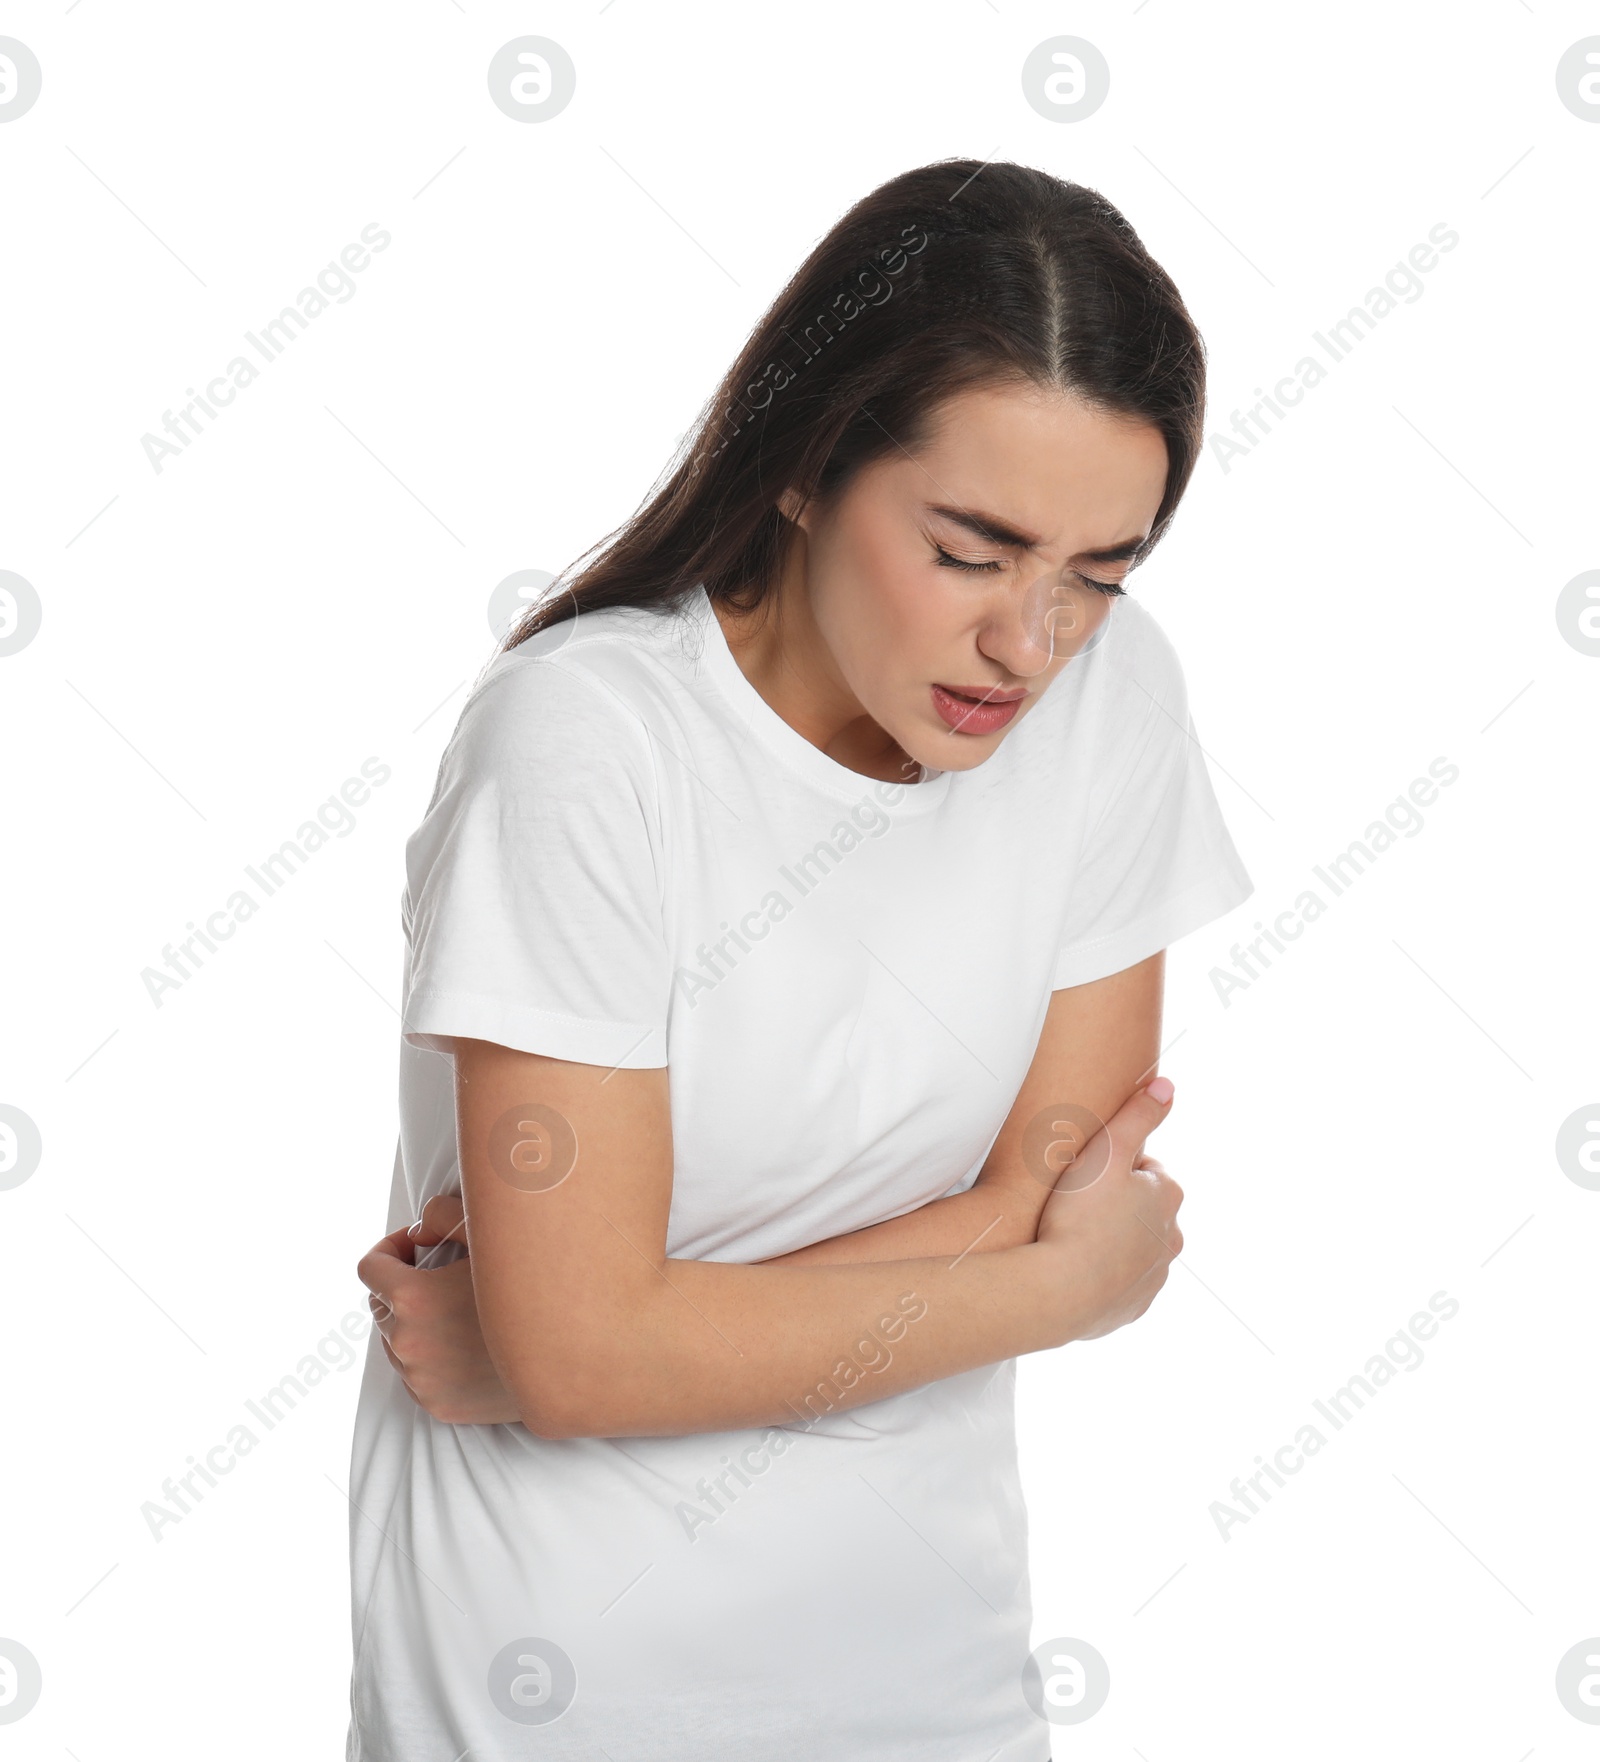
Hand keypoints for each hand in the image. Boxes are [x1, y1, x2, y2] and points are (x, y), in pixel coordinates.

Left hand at [356, 1194, 523, 1425]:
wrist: (571, 1353)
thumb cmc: (533, 1288)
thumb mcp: (491, 1238)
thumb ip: (444, 1218)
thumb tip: (418, 1229)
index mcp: (414, 1298)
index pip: (369, 1269)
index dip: (388, 1251)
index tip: (414, 1249)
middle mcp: (408, 1343)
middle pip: (381, 1307)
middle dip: (402, 1287)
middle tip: (441, 1277)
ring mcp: (421, 1380)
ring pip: (396, 1343)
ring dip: (415, 1324)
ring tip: (458, 1313)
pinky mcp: (437, 1405)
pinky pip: (416, 1375)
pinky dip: (430, 1358)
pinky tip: (466, 1345)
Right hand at [1035, 1078, 1183, 1343]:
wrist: (1060, 1291)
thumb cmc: (1079, 1214)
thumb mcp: (1107, 1148)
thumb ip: (1138, 1115)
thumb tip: (1167, 1086)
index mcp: (1168, 1196)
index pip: (1144, 1168)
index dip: (1111, 1166)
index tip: (1083, 1174)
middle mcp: (1171, 1238)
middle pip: (1141, 1209)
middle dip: (1115, 1204)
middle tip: (1073, 1203)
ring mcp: (1154, 1277)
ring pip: (1131, 1247)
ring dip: (1109, 1240)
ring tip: (1069, 1237)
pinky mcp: (1133, 1308)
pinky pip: (1119, 1284)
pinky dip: (1101, 1275)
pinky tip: (1073, 1267)